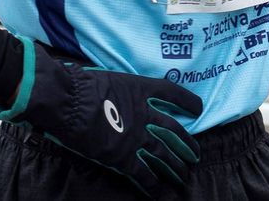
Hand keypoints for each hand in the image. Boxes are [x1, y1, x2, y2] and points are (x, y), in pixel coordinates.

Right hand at [0, 39, 202, 196]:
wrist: (69, 101)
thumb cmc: (82, 85)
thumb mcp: (110, 78)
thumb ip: (122, 89)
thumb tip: (120, 94)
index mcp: (142, 90)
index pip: (172, 94)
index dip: (187, 101)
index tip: (198, 108)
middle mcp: (145, 114)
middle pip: (174, 132)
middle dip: (187, 145)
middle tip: (195, 156)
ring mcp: (137, 137)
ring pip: (164, 155)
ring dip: (176, 168)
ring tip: (184, 176)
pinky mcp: (124, 158)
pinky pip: (144, 175)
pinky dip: (154, 185)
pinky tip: (160, 193)